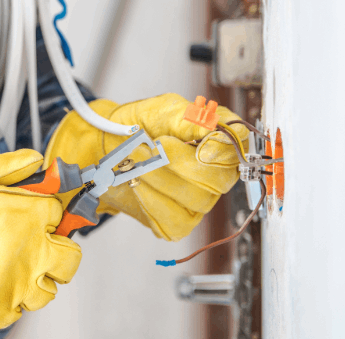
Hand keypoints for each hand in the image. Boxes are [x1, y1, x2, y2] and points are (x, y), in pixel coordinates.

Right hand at [0, 150, 81, 338]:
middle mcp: (29, 251)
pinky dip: (4, 303)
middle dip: (55, 252)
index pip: (59, 214)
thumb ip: (2, 167)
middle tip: (33, 248)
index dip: (45, 216)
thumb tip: (31, 160)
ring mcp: (14, 286)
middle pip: (69, 258)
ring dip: (32, 280)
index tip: (36, 218)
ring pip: (46, 291)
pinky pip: (15, 313)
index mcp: (26, 213)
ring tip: (5, 271)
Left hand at [44, 93, 248, 240]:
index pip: (236, 147)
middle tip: (149, 147)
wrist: (108, 148)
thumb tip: (210, 126)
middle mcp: (215, 174)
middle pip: (216, 179)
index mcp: (217, 141)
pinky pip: (174, 220)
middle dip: (176, 162)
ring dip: (158, 179)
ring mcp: (199, 200)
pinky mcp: (178, 222)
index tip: (196, 142)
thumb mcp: (161, 110)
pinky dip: (150, 201)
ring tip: (135, 162)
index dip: (219, 147)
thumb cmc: (138, 127)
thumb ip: (186, 116)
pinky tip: (137, 185)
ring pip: (195, 200)